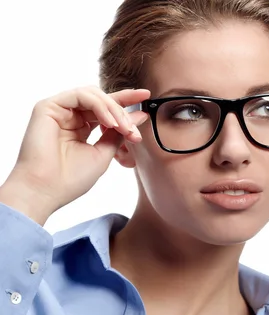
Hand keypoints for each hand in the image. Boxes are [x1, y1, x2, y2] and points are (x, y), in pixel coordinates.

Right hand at [0, 86, 150, 224]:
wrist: (46, 190)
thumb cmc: (72, 178)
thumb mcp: (104, 153)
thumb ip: (119, 133)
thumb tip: (140, 115)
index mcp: (82, 127)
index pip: (106, 108)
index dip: (126, 100)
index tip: (147, 96)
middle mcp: (70, 116)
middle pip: (102, 99)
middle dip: (123, 111)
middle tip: (134, 131)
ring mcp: (59, 110)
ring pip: (94, 95)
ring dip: (114, 110)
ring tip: (123, 128)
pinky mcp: (48, 106)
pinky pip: (81, 95)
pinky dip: (100, 106)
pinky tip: (110, 123)